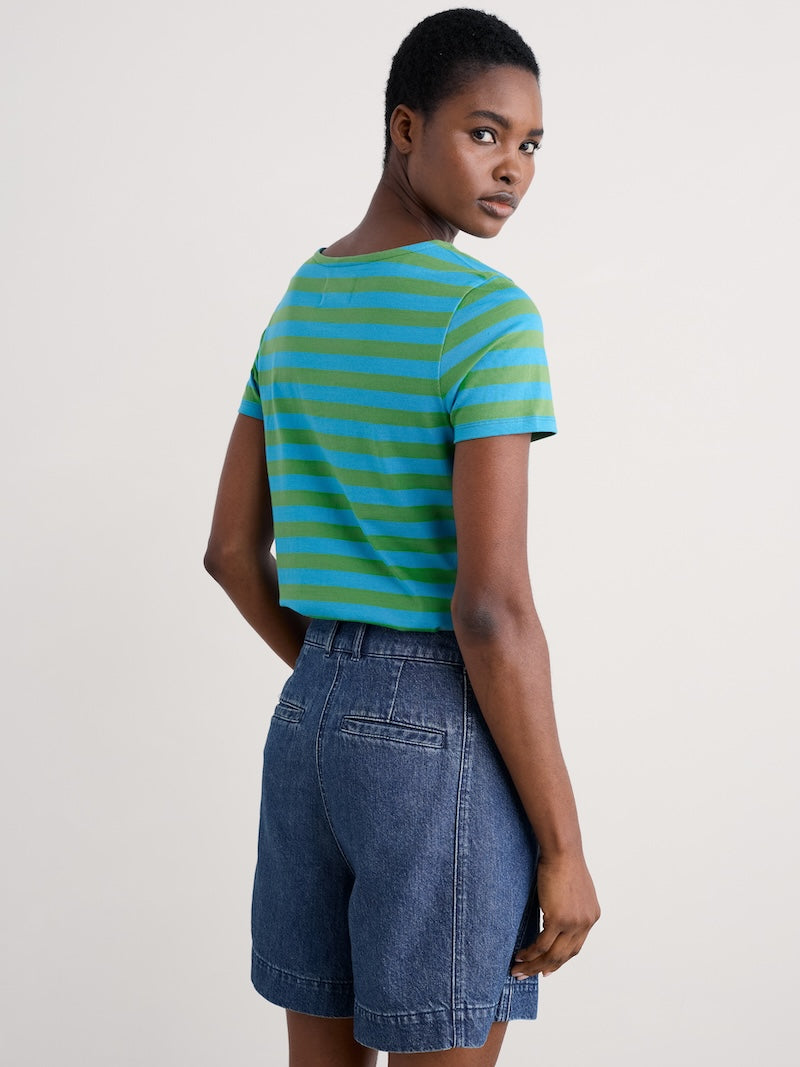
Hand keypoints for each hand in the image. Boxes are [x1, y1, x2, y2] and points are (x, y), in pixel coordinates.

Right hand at [510, 850, 599, 978]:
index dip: (560, 959)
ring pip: (553, 955)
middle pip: (565, 955)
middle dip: (545, 968)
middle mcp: (586, 923)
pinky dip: (530, 953)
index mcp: (591, 916)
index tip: (547, 968)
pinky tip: (519, 956)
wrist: (562, 851)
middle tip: (530, 975)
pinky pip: (542, 944)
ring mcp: (574, 923)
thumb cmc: (563, 861)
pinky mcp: (559, 919)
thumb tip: (553, 913)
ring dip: (534, 966)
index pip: (575, 946)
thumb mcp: (571, 888)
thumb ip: (567, 905)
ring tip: (518, 971)